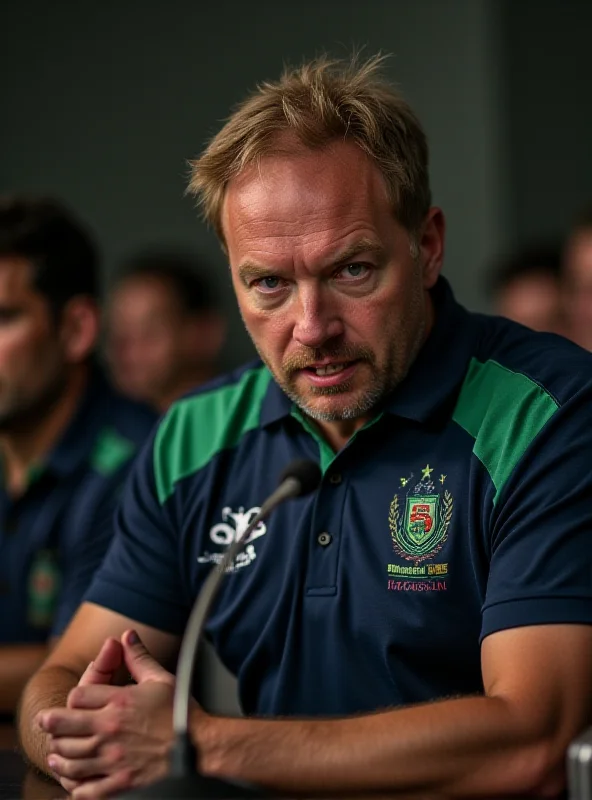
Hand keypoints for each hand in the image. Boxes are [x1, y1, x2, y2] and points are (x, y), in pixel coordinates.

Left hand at [39, 630, 176, 798]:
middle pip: (64, 726)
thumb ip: (139, 657)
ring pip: (70, 758)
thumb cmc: (182, 713)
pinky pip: (86, 789)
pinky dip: (75, 786)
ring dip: (59, 754)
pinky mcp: (119, 783)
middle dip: (51, 723)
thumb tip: (126, 636)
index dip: (74, 697)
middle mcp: (111, 729)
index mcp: (120, 702)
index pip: (78, 696)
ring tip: (55, 752)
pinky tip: (73, 780)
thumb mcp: (161, 679)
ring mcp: (113, 759)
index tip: (75, 701)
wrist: (201, 748)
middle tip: (45, 722)